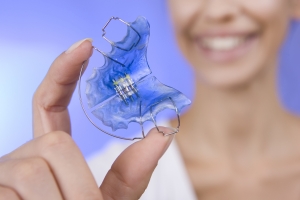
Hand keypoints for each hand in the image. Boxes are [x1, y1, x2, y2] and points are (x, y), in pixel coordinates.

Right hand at [0, 39, 173, 199]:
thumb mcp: (112, 197)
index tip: (85, 46)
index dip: (64, 72)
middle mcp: (23, 155)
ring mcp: (2, 172)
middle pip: (54, 143)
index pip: (51, 103)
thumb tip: (168, 122)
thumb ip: (134, 166)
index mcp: (51, 152)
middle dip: (79, 183)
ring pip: (35, 168)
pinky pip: (14, 190)